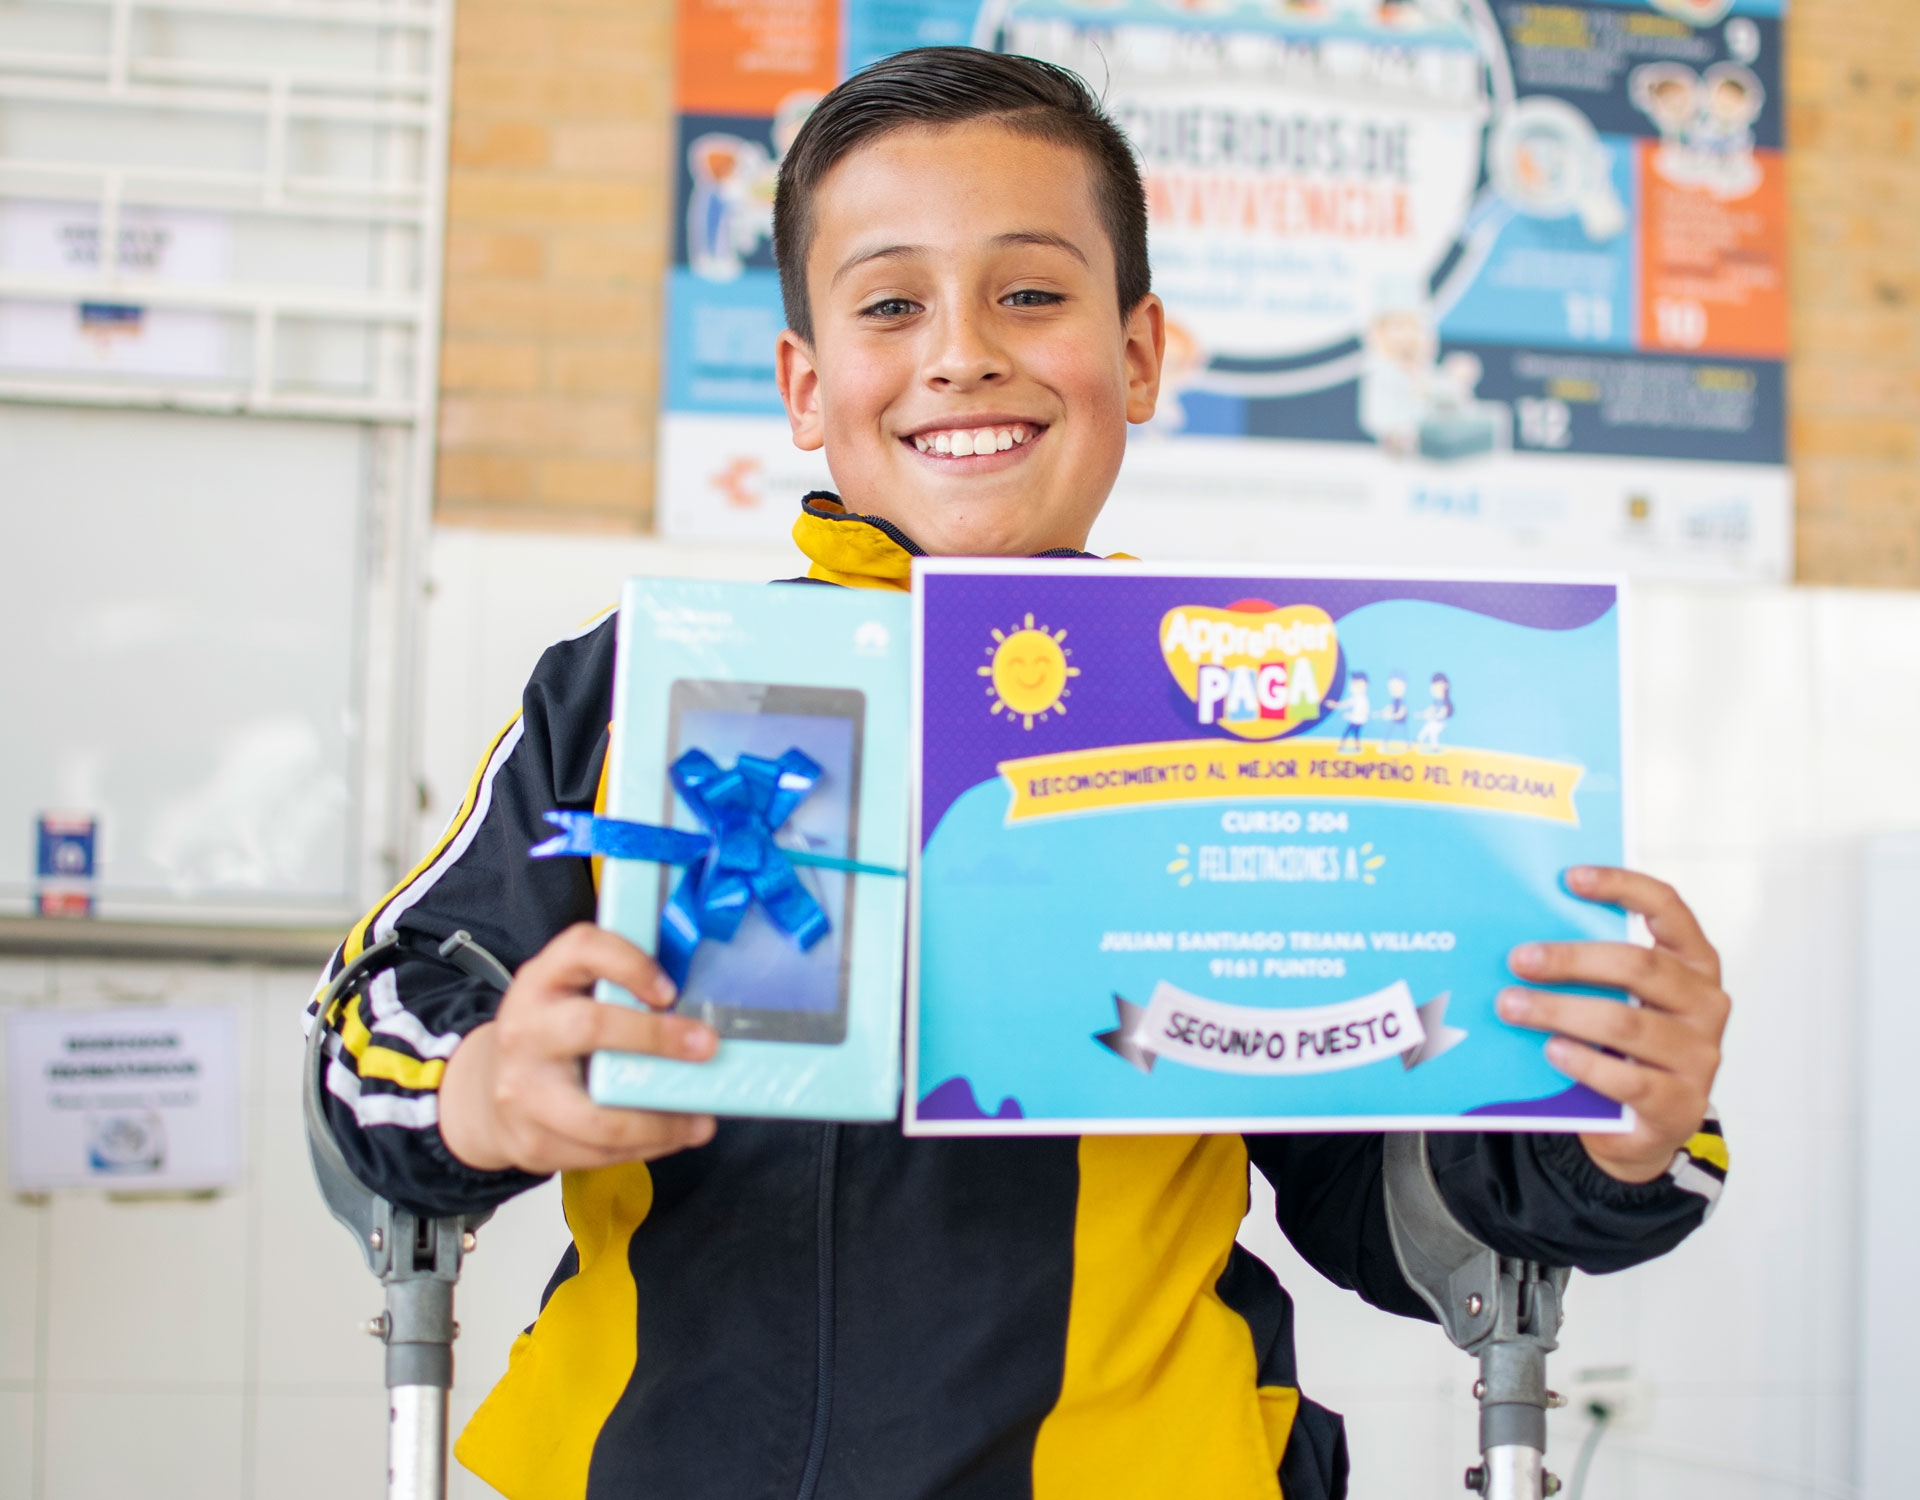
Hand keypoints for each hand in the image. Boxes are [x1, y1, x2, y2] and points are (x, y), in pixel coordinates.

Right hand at [439, 923, 717, 1173]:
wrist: (487, 1092)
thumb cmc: (550, 1036)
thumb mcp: (571, 994)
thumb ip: (619, 987)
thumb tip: (697, 1009)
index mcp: (540, 981)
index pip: (581, 948)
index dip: (630, 963)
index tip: (669, 989)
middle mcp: (525, 1030)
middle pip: (591, 1026)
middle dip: (658, 1037)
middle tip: (707, 1047)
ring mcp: (523, 1091)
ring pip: (600, 1116)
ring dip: (662, 1121)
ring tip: (700, 1120)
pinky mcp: (533, 1142)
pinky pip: (600, 1154)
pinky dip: (647, 1147)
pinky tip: (672, 1135)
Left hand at [1496, 867, 1728, 1184]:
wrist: (1639, 1126)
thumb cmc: (1620, 1045)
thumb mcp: (1614, 998)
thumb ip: (1591, 969)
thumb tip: (1523, 938)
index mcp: (1693, 962)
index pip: (1668, 909)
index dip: (1622, 887)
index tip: (1569, 878)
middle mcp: (1706, 1003)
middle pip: (1639, 966)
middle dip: (1572, 959)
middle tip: (1517, 959)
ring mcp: (1700, 1055)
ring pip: (1626, 1022)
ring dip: (1560, 1011)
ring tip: (1512, 1006)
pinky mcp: (1682, 1103)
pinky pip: (1630, 1079)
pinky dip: (1586, 1062)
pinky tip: (1552, 1051)